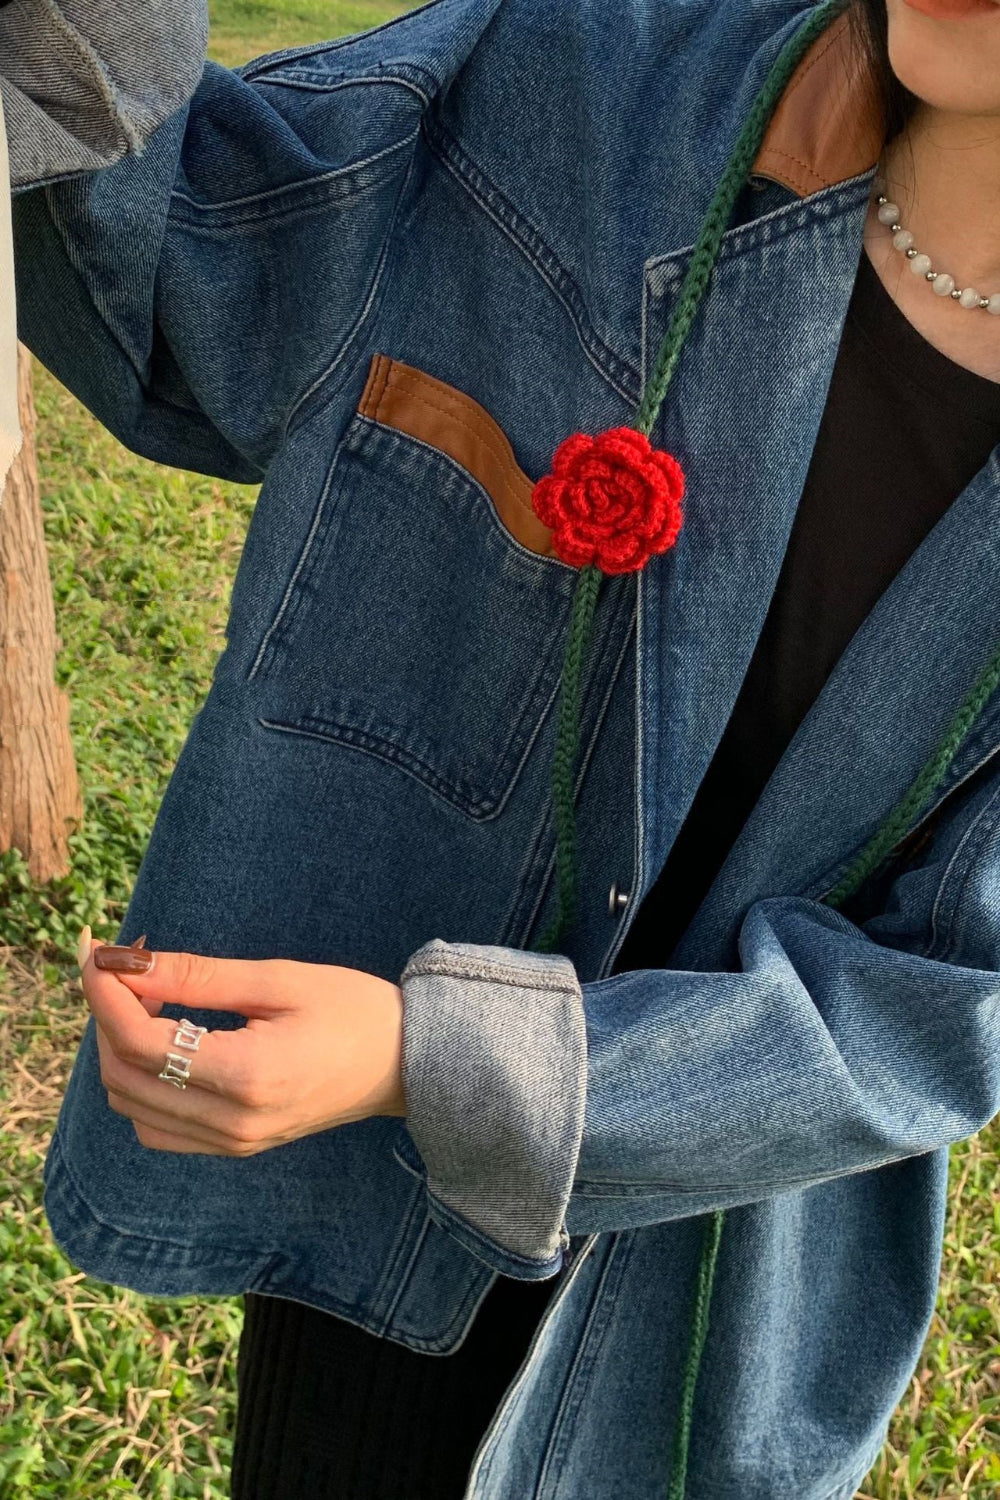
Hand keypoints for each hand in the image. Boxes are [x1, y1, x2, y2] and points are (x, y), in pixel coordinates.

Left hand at [79, 930, 405, 1156]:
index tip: (99, 949)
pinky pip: (158, 1127)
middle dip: (108, 1015)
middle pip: (123, 1075)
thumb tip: (125, 961)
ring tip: (152, 1001)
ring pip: (131, 1105)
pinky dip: (144, 1085)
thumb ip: (197, 975)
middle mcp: (230, 1123)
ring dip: (122, 1051)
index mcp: (245, 1076)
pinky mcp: (233, 1147)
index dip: (105, 991)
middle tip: (128, 965)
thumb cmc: (354, 1010)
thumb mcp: (278, 980)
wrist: (407, 1064)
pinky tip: (168, 1043)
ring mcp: (230, 1143)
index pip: (138, 1040)